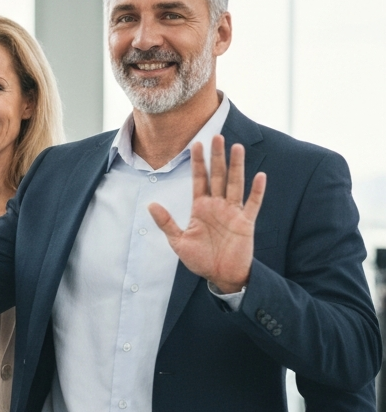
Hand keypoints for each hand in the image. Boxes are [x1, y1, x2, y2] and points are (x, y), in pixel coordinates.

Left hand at [148, 136, 265, 293]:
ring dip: (236, 166)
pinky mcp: (246, 223)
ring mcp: (233, 213)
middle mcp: (217, 206)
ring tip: (236, 148)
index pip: (199, 179)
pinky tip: (260, 176)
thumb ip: (166, 223)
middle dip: (217, 157)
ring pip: (235, 184)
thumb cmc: (200, 259)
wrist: (220, 276)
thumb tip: (151, 205)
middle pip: (218, 176)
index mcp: (201, 208)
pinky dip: (256, 191)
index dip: (198, 162)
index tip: (196, 144)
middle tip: (217, 135)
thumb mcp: (178, 242)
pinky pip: (253, 204)